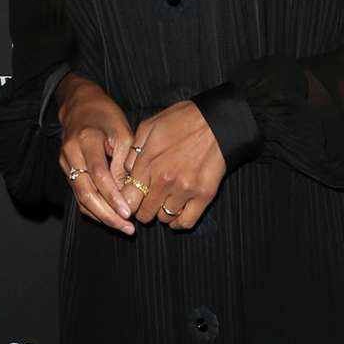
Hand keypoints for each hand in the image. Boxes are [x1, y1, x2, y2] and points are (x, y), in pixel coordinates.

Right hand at [56, 74, 137, 234]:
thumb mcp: (122, 130)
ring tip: (123, 227)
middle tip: (127, 227)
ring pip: (81, 198)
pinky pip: (79, 195)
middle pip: (85, 192)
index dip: (113, 196)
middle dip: (107, 214)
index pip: (98, 174)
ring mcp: (65, 164)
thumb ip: (124, 160)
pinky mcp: (66, 171)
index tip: (128, 212)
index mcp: (85, 140)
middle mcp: (71, 154)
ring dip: (101, 216)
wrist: (79, 105)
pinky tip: (110, 218)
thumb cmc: (105, 115)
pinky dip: (94, 209)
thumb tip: (128, 191)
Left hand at [120, 99, 227, 229]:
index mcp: (148, 163)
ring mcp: (185, 190)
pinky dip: (179, 222)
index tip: (132, 199)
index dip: (127, 202)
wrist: (217, 121)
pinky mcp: (204, 195)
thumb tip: (126, 173)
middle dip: (143, 208)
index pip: (127, 198)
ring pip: (163, 218)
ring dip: (162, 212)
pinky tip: (177, 212)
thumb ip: (133, 151)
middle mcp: (164, 180)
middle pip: (143, 214)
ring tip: (166, 200)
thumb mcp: (149, 126)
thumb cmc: (183, 120)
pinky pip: (185, 222)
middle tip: (148, 201)